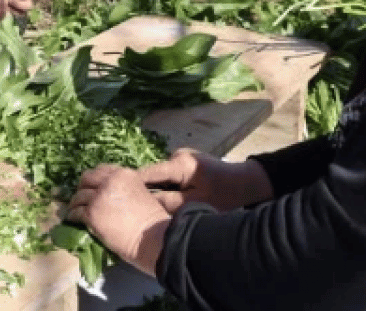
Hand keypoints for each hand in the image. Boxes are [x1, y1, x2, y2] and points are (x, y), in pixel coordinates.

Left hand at [65, 165, 171, 276]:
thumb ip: (124, 188)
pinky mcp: (91, 214)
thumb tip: (108, 192)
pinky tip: (73, 220)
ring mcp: (98, 197)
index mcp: (123, 174)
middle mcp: (109, 181)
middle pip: (87, 178)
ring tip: (74, 209)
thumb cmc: (152, 220)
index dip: (95, 178)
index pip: (102, 170)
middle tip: (81, 196)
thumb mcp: (140, 192)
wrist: (151, 237)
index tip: (92, 186)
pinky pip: (76, 212)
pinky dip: (73, 216)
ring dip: (75, 203)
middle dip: (82, 187)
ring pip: (79, 196)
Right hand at [138, 150, 272, 212]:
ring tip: (148, 208)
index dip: (131, 186)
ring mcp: (181, 157)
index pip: (147, 174)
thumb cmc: (225, 196)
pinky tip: (167, 200)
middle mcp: (177, 156)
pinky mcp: (185, 163)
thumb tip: (143, 205)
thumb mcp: (195, 203)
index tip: (117, 199)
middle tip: (132, 208)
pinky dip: (166, 187)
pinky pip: (169, 176)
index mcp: (179, 164)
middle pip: (152, 175)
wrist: (249, 184)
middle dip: (143, 191)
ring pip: (160, 177)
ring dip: (156, 191)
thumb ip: (168, 203)